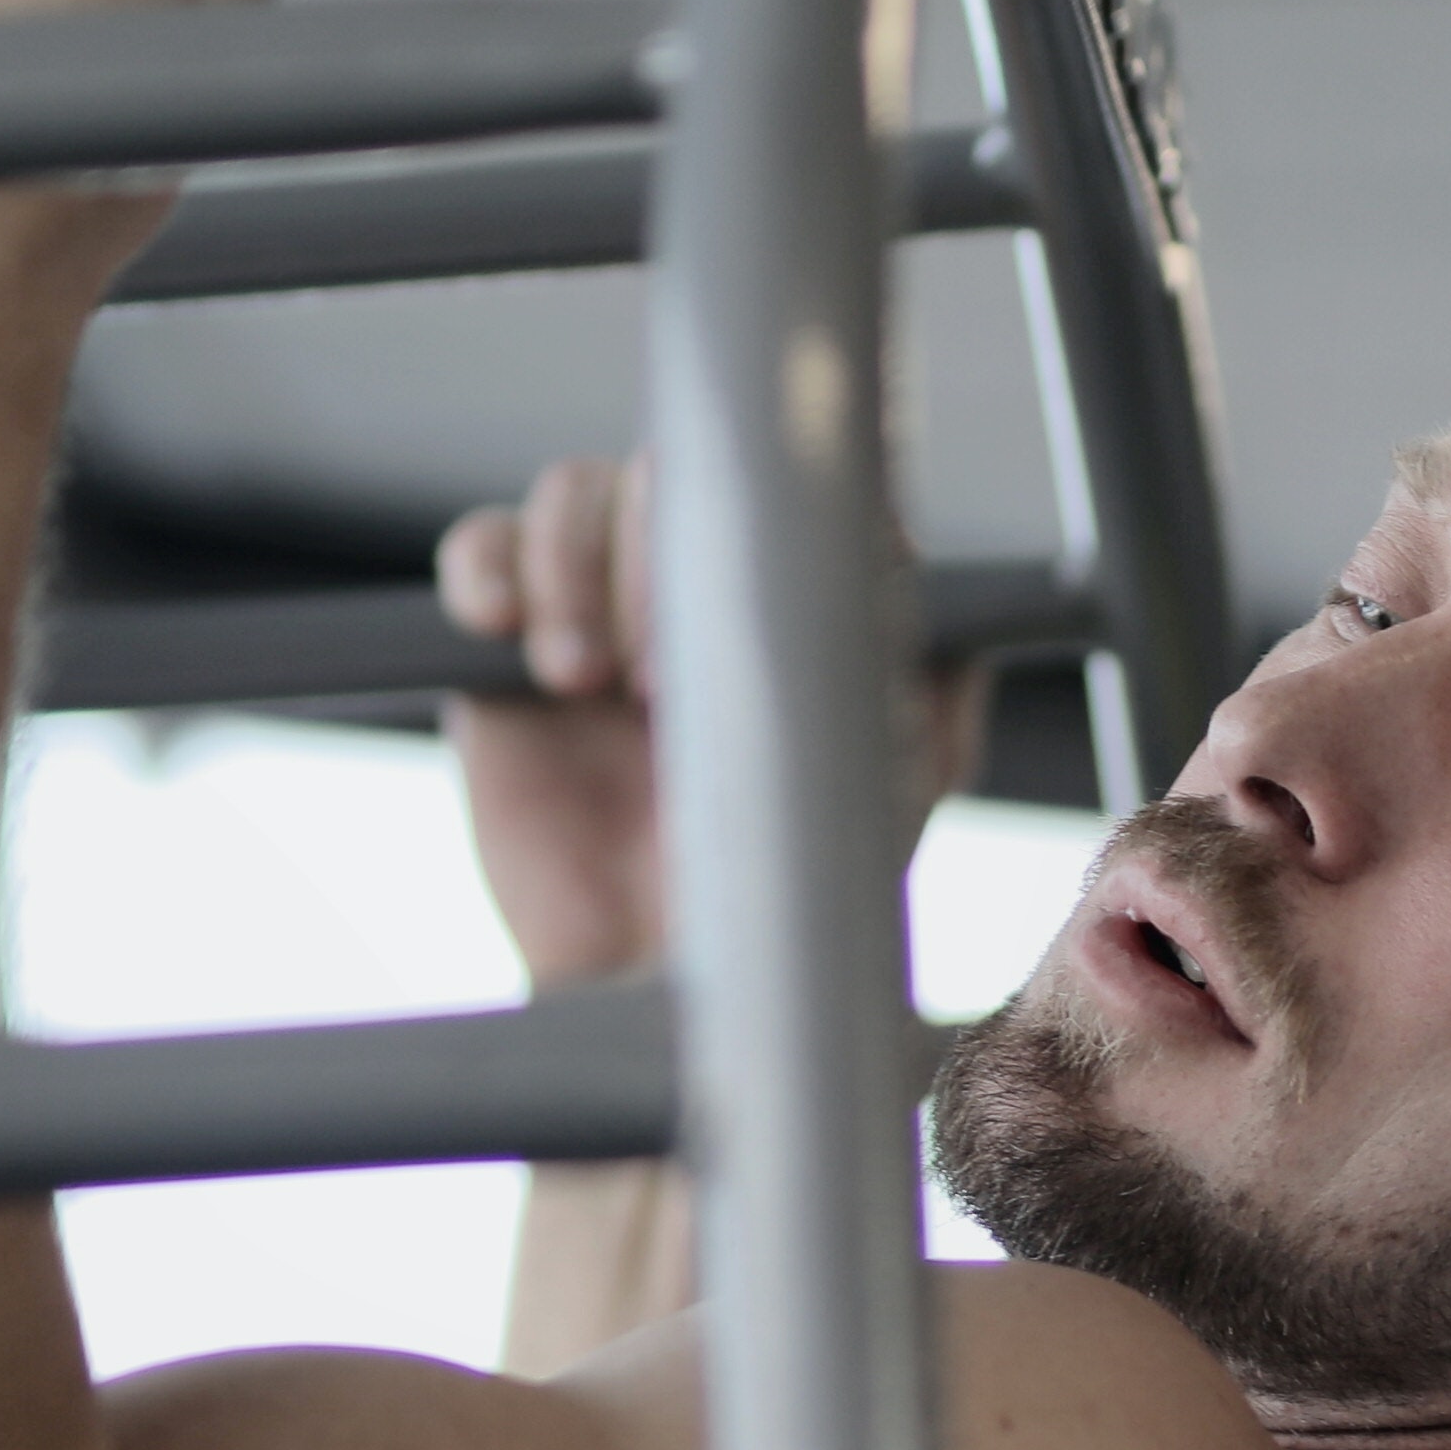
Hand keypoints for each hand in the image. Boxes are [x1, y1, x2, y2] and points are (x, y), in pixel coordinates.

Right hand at [432, 450, 999, 994]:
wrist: (649, 981)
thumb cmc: (780, 890)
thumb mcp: (889, 787)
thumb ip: (934, 686)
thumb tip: (968, 604)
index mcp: (784, 595)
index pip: (775, 484)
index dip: (751, 522)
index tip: (737, 622)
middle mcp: (696, 583)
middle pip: (660, 468)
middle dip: (650, 552)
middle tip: (656, 676)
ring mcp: (599, 605)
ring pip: (573, 491)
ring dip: (570, 565)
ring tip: (580, 679)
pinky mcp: (508, 646)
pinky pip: (482, 547)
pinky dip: (485, 563)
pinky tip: (499, 624)